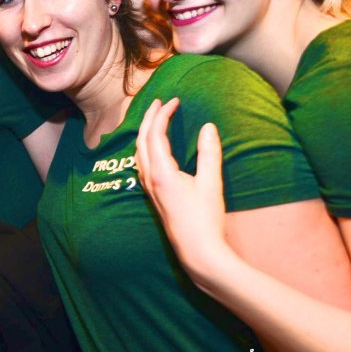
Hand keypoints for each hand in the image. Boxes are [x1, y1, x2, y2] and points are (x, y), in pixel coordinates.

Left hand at [134, 98, 231, 285]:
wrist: (197, 252)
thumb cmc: (205, 219)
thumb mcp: (212, 184)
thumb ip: (209, 153)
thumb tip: (208, 127)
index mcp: (162, 173)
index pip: (155, 135)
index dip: (163, 115)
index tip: (174, 100)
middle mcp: (150, 179)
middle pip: (141, 141)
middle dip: (148, 119)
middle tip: (158, 102)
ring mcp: (149, 190)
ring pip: (138, 154)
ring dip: (144, 133)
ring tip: (154, 120)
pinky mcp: (153, 197)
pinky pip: (141, 166)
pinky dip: (144, 149)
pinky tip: (153, 151)